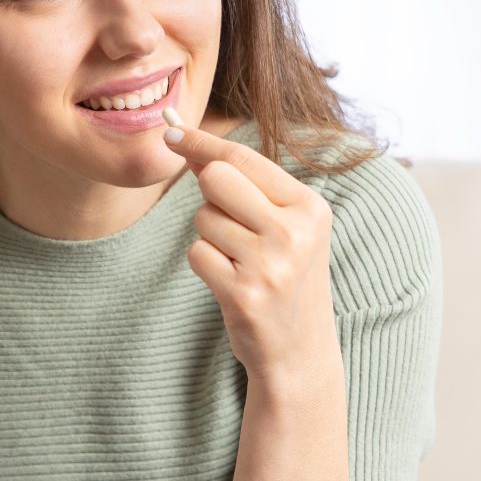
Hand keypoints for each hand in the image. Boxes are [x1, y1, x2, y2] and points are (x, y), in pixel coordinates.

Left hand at [163, 119, 339, 386]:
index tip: (170, 130)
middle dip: (209, 194)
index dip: (202, 142)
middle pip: (217, 179)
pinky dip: (205, 265)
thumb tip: (190, 144)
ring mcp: (270, 265)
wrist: (300, 351)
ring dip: (210, 236)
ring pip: (203, 219)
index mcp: (310, 208)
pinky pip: (197, 254)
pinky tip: (231, 281)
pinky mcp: (243, 294)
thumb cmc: (286, 278)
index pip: (243, 158)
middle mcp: (294, 233)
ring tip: (241, 261)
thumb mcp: (286, 227)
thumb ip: (248, 185)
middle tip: (229, 221)